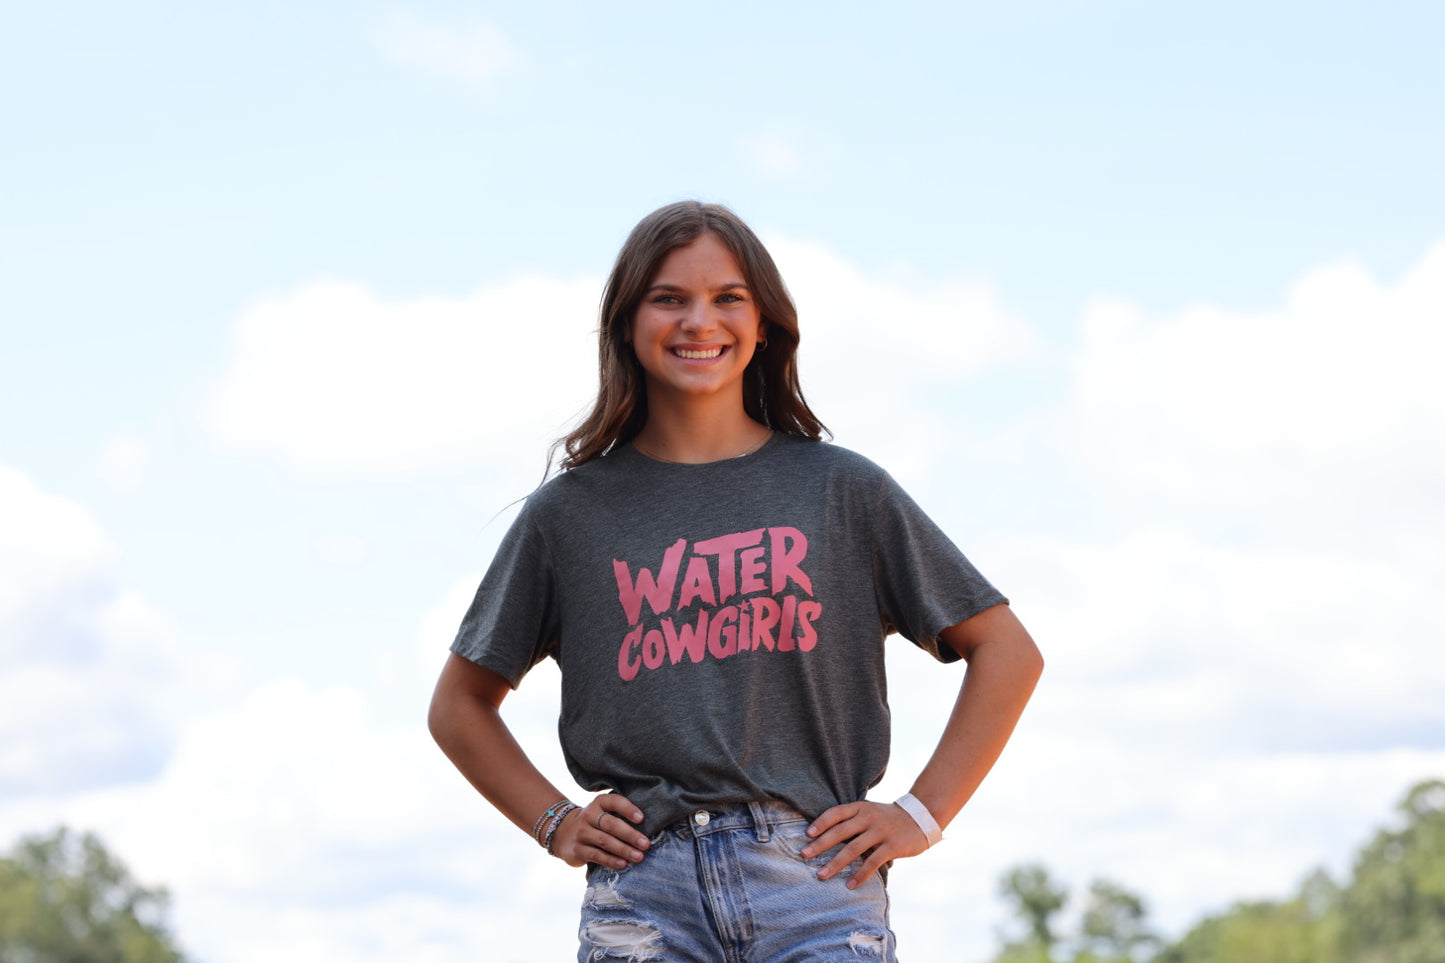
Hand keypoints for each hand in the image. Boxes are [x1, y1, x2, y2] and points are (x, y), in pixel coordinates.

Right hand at [550, 793, 649, 869]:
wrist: (562, 832)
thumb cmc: (595, 822)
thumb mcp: (603, 812)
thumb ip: (620, 815)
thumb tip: (650, 826)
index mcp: (599, 803)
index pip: (614, 802)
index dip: (628, 809)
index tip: (642, 818)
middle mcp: (588, 816)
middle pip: (611, 824)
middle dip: (630, 835)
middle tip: (646, 844)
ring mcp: (581, 833)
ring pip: (604, 841)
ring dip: (623, 850)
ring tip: (639, 856)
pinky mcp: (577, 849)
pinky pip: (596, 855)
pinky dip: (611, 860)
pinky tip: (623, 864)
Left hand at [802, 800, 931, 887]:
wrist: (920, 818)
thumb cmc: (888, 818)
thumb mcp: (870, 811)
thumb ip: (852, 820)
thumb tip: (824, 836)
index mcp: (861, 807)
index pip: (836, 813)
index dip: (820, 823)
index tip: (806, 835)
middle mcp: (869, 817)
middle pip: (840, 832)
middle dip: (820, 845)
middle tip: (804, 855)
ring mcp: (880, 831)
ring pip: (853, 849)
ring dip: (835, 863)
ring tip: (822, 875)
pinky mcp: (892, 846)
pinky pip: (872, 862)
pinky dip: (860, 875)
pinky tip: (850, 884)